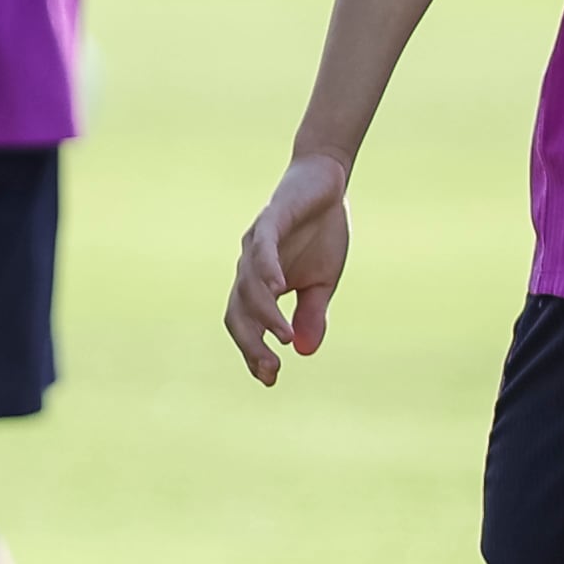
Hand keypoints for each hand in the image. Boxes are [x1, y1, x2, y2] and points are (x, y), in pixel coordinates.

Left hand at [226, 153, 350, 385]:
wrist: (325, 183)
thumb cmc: (320, 233)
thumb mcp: (323, 282)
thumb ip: (312, 314)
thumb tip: (305, 352)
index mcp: (259, 286)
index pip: (246, 325)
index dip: (254, 352)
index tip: (270, 379)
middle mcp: (249, 268)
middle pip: (238, 313)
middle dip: (251, 344)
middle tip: (271, 370)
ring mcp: (256, 244)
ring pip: (248, 286)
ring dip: (264, 314)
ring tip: (284, 337)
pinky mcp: (269, 219)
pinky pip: (261, 249)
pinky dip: (266, 270)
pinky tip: (278, 288)